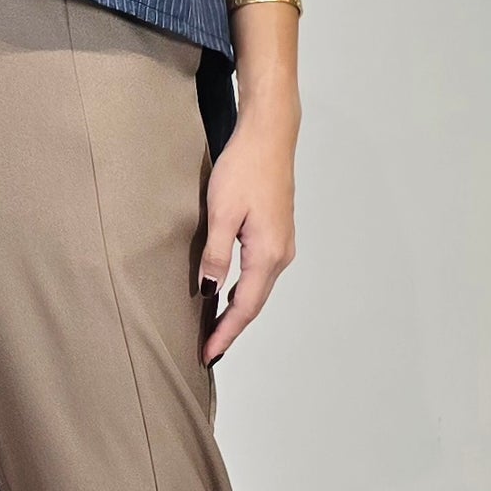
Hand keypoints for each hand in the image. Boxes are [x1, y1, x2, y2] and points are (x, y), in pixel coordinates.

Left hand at [197, 99, 298, 363]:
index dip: (225, 333)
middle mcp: (281, 254)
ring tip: (214, 328)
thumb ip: (216, 255)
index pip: (244, 307)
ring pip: (258, 288)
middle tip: (207, 349)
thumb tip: (210, 290)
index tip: (208, 353)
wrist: (269, 136)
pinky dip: (244, 290)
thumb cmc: (245, 168)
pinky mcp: (277, 233)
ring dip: (237, 309)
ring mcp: (282, 244)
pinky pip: (260, 272)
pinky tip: (228, 292)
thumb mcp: (221, 213)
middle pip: (254, 303)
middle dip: (231, 328)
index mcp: (267, 254)